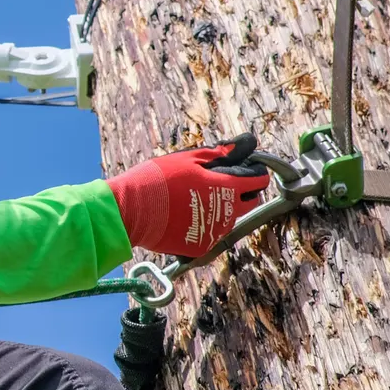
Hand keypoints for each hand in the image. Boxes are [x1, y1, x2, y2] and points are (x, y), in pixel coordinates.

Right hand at [107, 133, 271, 258]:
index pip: (259, 180)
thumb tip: (247, 143)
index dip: (255, 172)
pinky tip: (184, 216)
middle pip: (251, 202)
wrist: (130, 211)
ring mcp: (215, 232)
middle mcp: (227, 213)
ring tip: (195, 200)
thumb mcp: (189, 159)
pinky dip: (203, 225)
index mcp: (227, 187)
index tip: (245, 169)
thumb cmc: (157, 179)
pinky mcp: (201, 246)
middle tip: (220, 184)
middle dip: (243, 192)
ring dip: (221, 208)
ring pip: (230, 218)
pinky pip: (210, 234)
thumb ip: (221, 153)